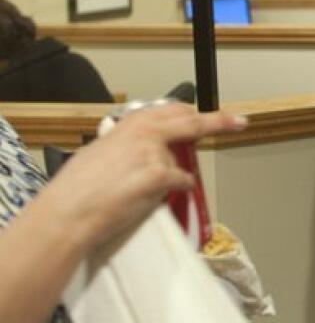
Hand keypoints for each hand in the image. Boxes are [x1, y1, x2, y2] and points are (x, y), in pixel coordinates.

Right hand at [37, 103, 246, 250]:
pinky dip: (175, 192)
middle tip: (238, 122)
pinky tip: (151, 198)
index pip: (172, 110)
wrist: (68, 212)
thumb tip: (145, 148)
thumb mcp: (100, 151)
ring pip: (181, 165)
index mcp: (130, 123)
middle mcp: (145, 132)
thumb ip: (128, 144)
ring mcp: (155, 153)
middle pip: (192, 122)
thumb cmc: (77, 188)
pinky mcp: (161, 176)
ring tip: (137, 190)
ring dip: (171, 178)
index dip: (195, 113)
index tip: (216, 113)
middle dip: (219, 121)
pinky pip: (182, 184)